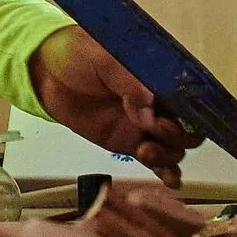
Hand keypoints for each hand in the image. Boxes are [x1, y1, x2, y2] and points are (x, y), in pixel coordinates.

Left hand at [28, 25, 197, 187]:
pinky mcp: (128, 143)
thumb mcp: (105, 58)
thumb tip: (148, 111)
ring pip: (174, 148)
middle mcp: (158, 103)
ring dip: (168, 155)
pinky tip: (171, 181)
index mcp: (159, 77)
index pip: (189, 98)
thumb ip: (129, 82)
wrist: (48, 74)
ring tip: (144, 150)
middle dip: (178, 135)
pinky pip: (155, 161)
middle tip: (154, 129)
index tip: (172, 116)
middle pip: (188, 128)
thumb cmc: (78, 54)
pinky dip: (166, 172)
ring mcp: (144, 126)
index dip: (189, 111)